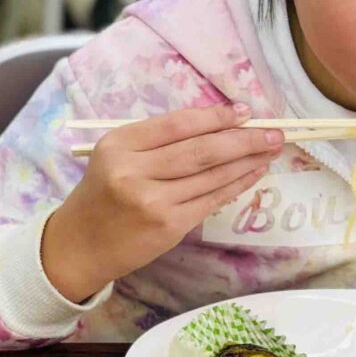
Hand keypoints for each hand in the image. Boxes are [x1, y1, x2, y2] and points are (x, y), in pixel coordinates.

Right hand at [41, 104, 283, 299]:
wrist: (79, 245)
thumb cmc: (103, 195)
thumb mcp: (116, 157)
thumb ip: (157, 142)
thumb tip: (217, 126)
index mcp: (119, 145)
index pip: (177, 124)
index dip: (215, 117)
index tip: (244, 111)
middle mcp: (133, 171)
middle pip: (201, 150)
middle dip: (244, 139)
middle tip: (275, 132)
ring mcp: (153, 201)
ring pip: (211, 175)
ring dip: (247, 161)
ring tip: (272, 150)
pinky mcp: (168, 225)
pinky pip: (211, 200)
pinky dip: (236, 185)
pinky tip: (253, 174)